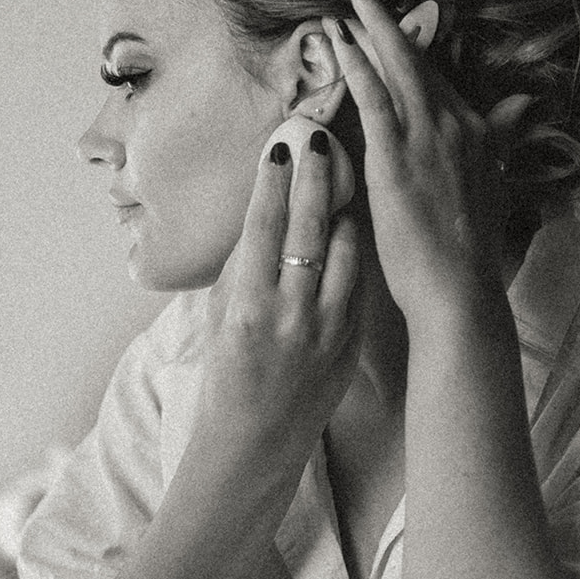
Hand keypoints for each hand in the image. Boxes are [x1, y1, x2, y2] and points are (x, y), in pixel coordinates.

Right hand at [198, 128, 361, 453]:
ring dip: (341, 210)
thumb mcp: (222, 317)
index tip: (280, 147)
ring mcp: (327, 328)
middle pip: (308, 229)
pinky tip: (350, 228)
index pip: (264, 228)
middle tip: (319, 138)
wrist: (256, 439)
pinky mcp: (351, 340)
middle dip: (315, 178)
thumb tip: (262, 211)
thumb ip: (243, 267)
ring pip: (344, 251)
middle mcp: (290, 314)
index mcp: (249, 306)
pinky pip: (357, 281)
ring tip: (341, 178)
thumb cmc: (227, 374)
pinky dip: (352, 251)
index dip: (273, 183)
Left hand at [323, 0, 508, 324]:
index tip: (392, 29)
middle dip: (388, 25)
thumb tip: (523, 104)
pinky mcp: (395, 153)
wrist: (459, 287)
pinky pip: (372, 94)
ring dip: (367, 33)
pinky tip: (338, 41)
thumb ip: (500, 139)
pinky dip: (355, 62)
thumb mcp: (491, 186)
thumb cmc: (467, 251)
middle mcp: (455, 124)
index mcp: (476, 133)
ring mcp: (425, 136)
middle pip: (418, 62)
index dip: (413, 52)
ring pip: (395, 68)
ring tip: (343, 9)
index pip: (440, 80)